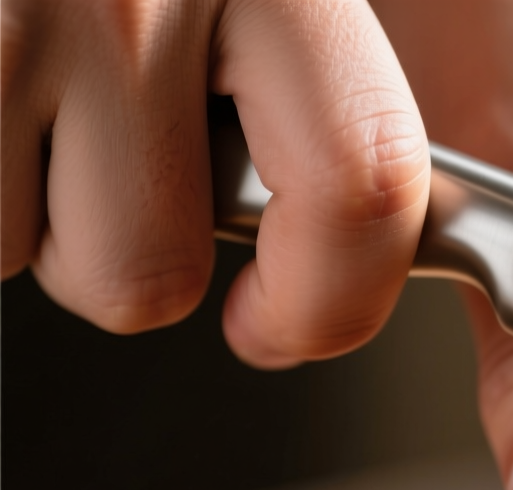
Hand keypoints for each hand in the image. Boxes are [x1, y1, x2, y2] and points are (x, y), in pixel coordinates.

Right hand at [2, 0, 428, 367]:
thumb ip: (293, 75)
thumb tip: (336, 244)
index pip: (363, 179)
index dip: (330, 300)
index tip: (280, 323)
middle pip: (150, 270)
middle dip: (115, 257)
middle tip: (93, 166)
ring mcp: (20, 12)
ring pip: (17, 252)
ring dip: (11, 208)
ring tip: (8, 86)